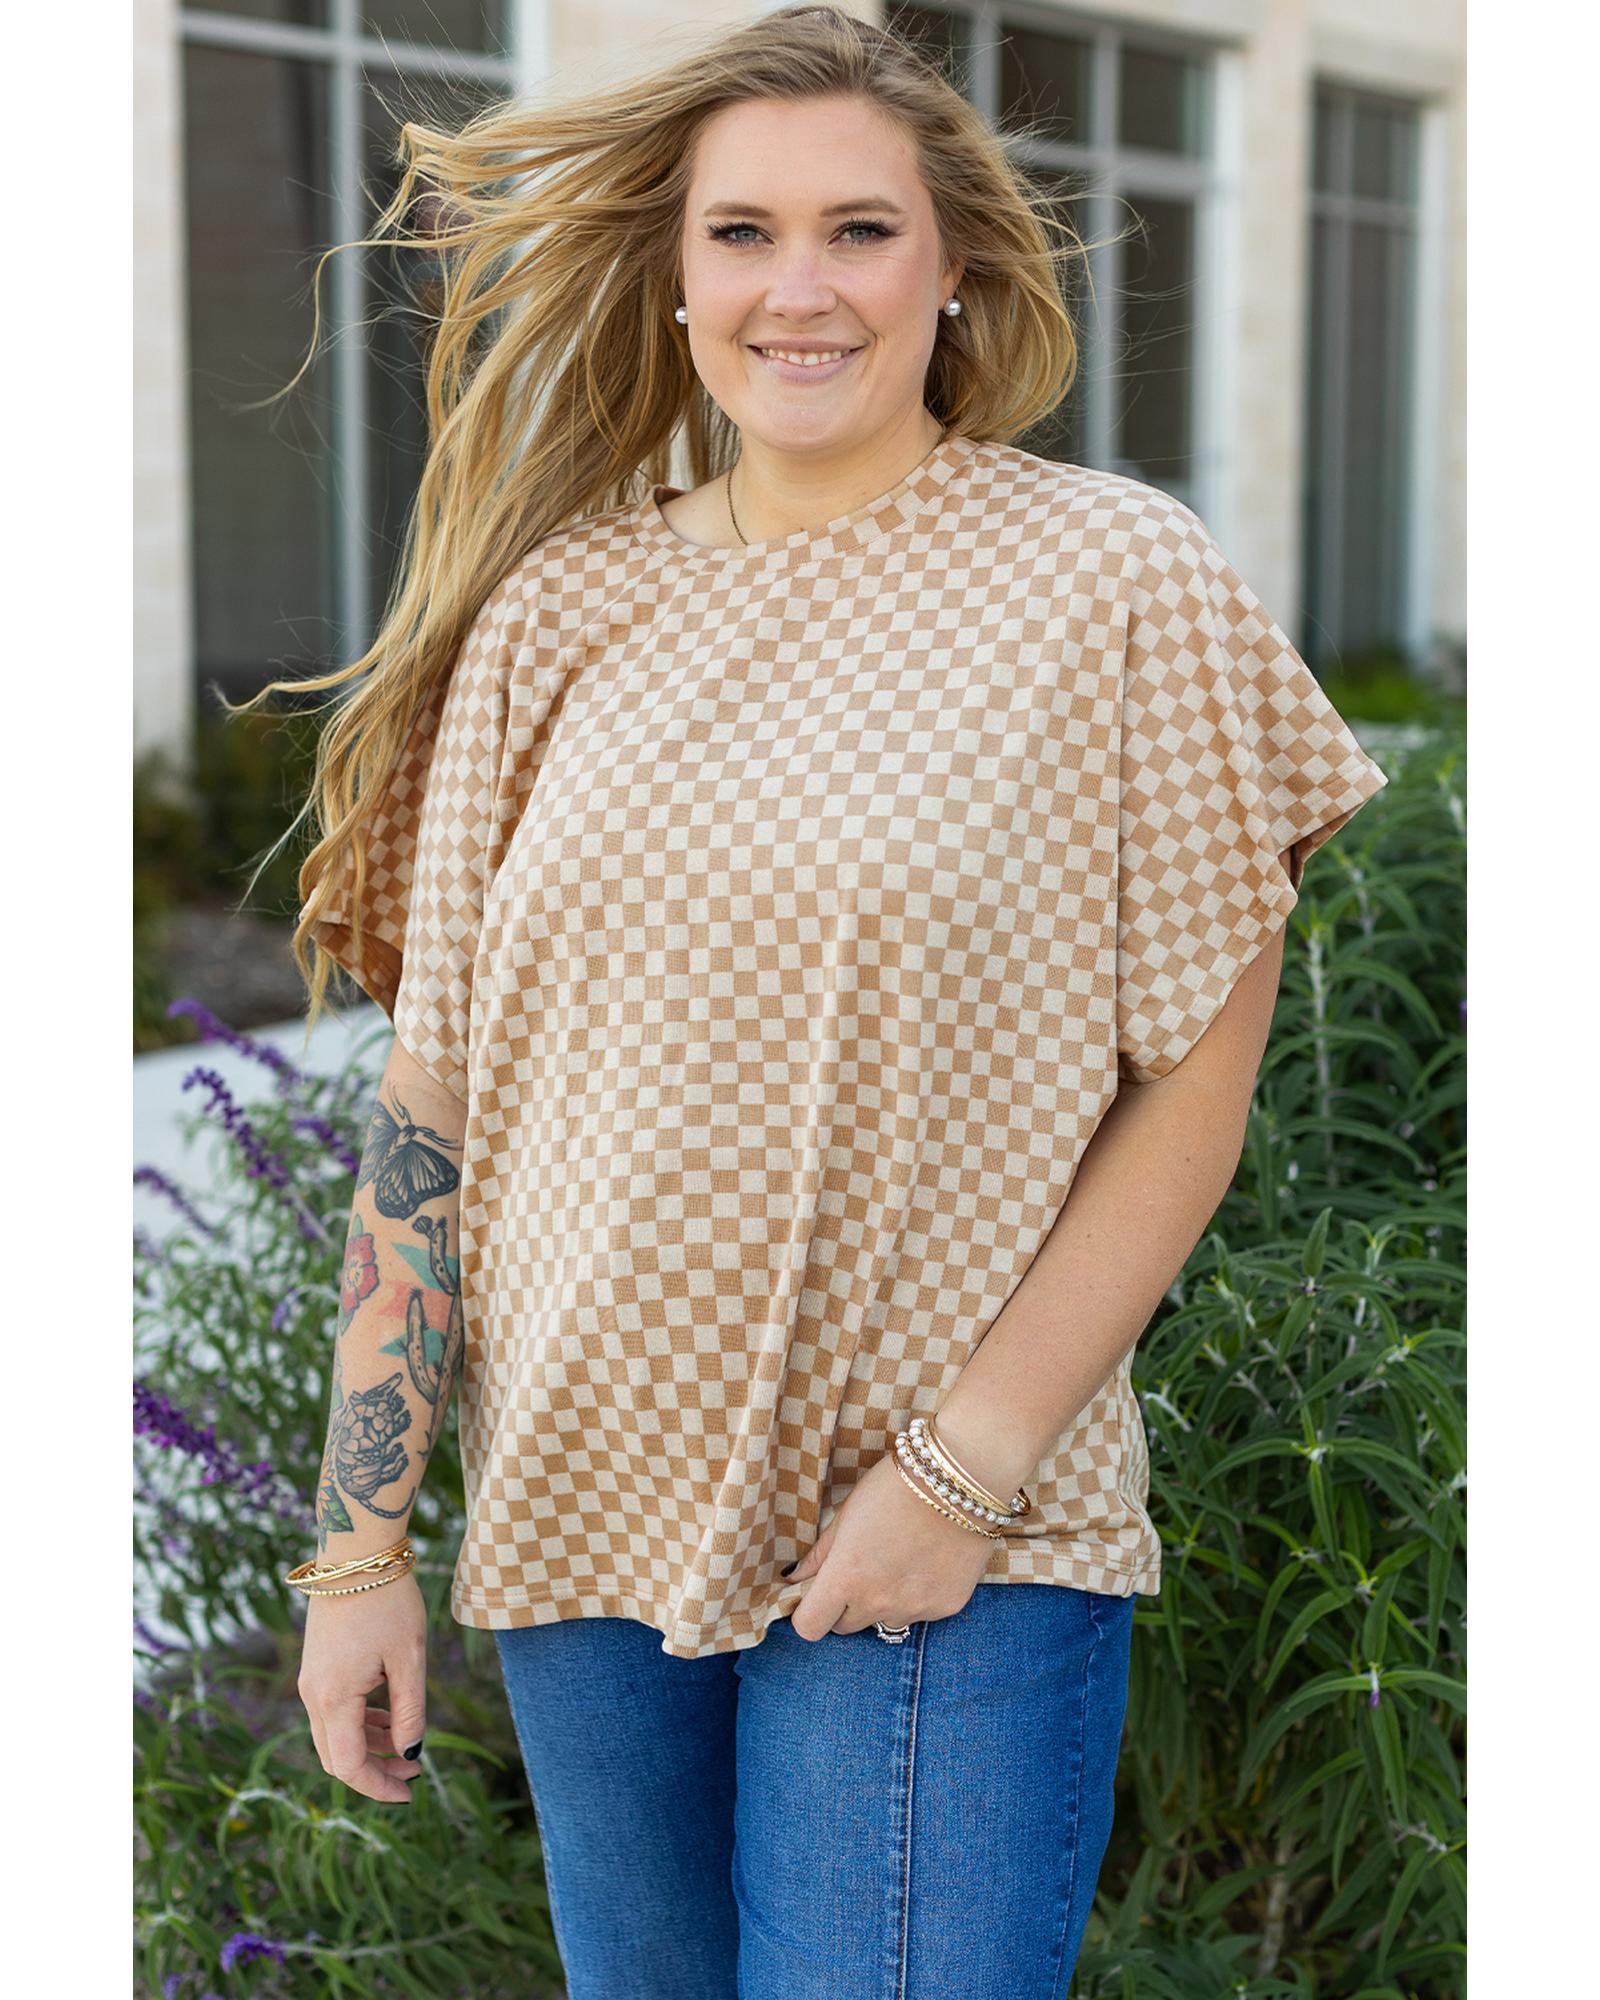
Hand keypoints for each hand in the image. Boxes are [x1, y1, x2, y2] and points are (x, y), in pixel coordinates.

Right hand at [296, 1571, 428, 1803]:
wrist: (357, 1553)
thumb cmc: (388, 1601)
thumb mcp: (409, 1658)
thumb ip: (409, 1711)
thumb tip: (410, 1753)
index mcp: (333, 1697)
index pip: (348, 1765)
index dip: (378, 1787)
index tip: (410, 1792)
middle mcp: (313, 1694)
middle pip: (335, 1757)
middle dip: (373, 1771)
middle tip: (413, 1773)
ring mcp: (311, 1680)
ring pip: (334, 1734)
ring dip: (368, 1747)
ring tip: (408, 1747)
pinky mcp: (317, 1666)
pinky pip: (334, 1711)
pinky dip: (360, 1723)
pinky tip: (389, 1718)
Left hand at [784, 1450, 1000, 1640]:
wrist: (960, 1478)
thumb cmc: (896, 1486)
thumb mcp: (849, 1512)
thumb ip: (821, 1553)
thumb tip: (794, 1578)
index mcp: (847, 1577)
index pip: (810, 1626)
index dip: (810, 1612)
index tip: (817, 1595)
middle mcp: (878, 1601)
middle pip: (846, 1626)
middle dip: (846, 1605)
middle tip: (862, 1569)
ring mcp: (915, 1608)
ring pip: (885, 1621)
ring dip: (884, 1602)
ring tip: (899, 1561)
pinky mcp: (946, 1607)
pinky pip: (920, 1614)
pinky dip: (918, 1596)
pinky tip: (927, 1561)